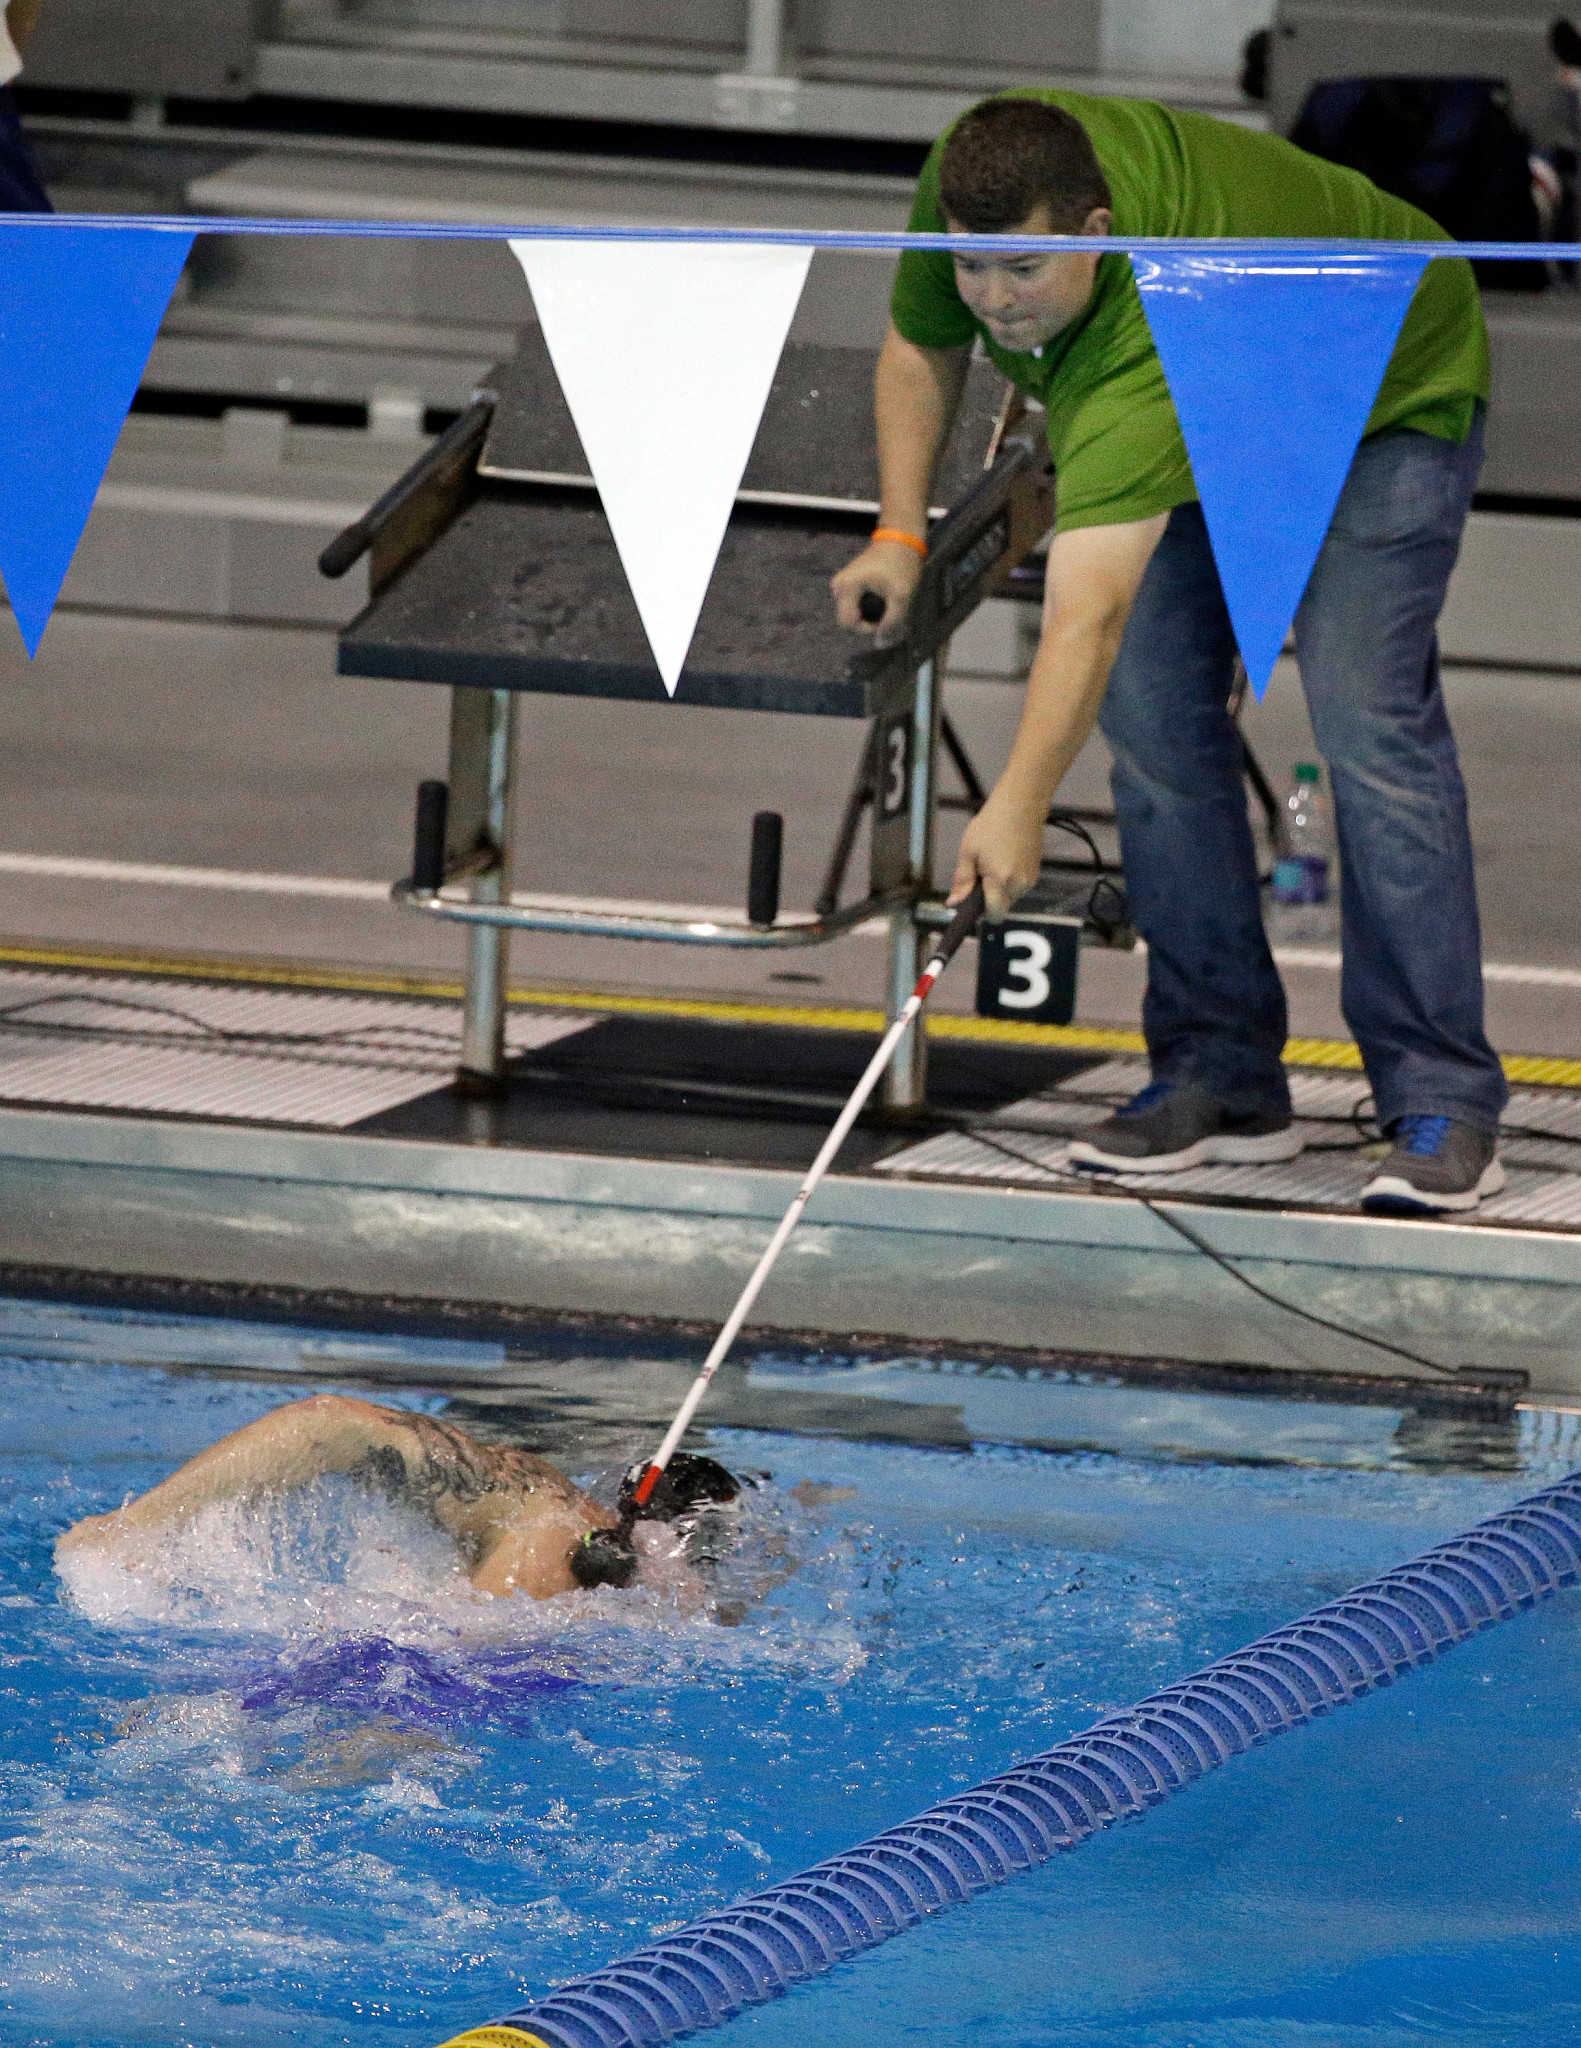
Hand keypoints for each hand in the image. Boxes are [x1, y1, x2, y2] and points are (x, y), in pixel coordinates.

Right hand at [830, 539, 924, 634]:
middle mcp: (838, 585)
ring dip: (869, 614)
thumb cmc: (901, 565)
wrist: (900, 538)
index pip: (847, 623)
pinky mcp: (849, 580)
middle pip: (849, 618)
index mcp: (846, 587)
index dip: (866, 629)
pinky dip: (868, 605)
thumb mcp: (901, 597)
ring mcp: (842, 582)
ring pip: (853, 611)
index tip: (885, 620)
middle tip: (888, 613)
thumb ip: (892, 623)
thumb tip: (881, 643)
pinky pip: (855, 602)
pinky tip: (881, 597)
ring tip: (886, 604)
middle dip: (868, 621)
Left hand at [949, 785, 1045, 920]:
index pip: (994, 914)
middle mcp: (1020, 884)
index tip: (972, 901)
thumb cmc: (990, 826)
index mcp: (1001, 880)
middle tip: (981, 871)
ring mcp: (1031, 878)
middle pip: (1002, 906)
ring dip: (1001, 888)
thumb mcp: (968, 851)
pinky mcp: (1037, 871)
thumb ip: (962, 881)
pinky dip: (1011, 879)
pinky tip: (1006, 857)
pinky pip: (1020, 885)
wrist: (1020, 806)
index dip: (982, 912)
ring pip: (1011, 896)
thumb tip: (952, 903)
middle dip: (990, 897)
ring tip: (994, 861)